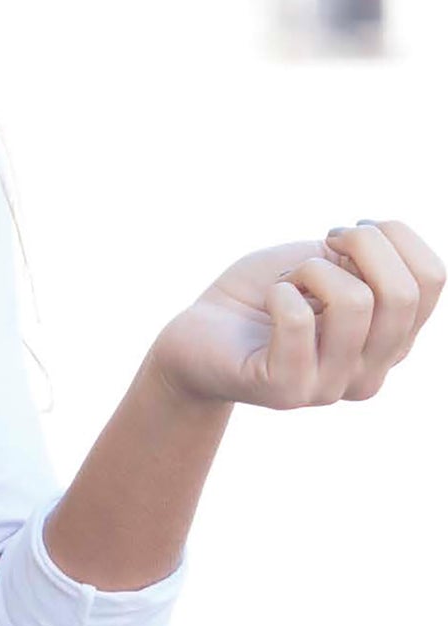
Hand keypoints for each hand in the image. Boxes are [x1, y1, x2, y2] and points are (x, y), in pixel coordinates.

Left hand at [149, 220, 443, 409]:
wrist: (200, 333)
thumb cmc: (266, 292)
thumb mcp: (329, 264)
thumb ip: (371, 260)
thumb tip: (387, 239)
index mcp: (393, 340)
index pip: (434, 278)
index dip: (394, 236)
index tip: (349, 235)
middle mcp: (372, 372)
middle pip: (403, 293)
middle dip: (361, 244)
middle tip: (322, 244)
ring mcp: (331, 388)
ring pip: (355, 302)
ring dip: (312, 269)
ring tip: (289, 281)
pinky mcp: (286, 390)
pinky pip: (299, 321)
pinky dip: (280, 292)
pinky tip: (269, 301)